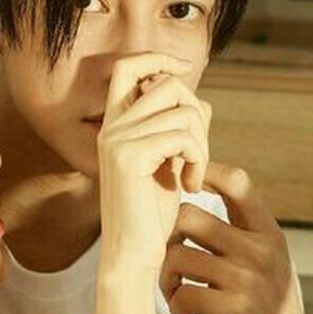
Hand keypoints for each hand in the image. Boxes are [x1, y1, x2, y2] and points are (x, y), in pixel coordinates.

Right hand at [98, 53, 210, 270]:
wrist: (131, 255)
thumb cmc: (150, 216)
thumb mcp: (166, 164)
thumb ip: (175, 130)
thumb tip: (198, 101)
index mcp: (113, 127)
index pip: (128, 66)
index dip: (158, 58)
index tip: (185, 69)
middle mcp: (110, 128)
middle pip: (169, 84)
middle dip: (197, 113)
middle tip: (197, 153)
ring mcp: (116, 140)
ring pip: (183, 110)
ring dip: (202, 143)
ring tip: (196, 174)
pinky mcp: (129, 156)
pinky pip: (183, 135)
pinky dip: (199, 158)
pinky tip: (192, 185)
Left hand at [160, 162, 312, 313]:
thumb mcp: (263, 269)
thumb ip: (240, 238)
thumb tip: (194, 199)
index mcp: (270, 234)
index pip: (239, 183)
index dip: (207, 173)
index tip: (183, 183)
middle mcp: (263, 251)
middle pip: (189, 218)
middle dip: (166, 242)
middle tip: (170, 269)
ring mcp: (251, 280)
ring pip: (178, 258)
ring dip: (167, 281)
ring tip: (177, 298)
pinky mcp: (237, 312)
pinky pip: (183, 294)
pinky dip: (176, 307)